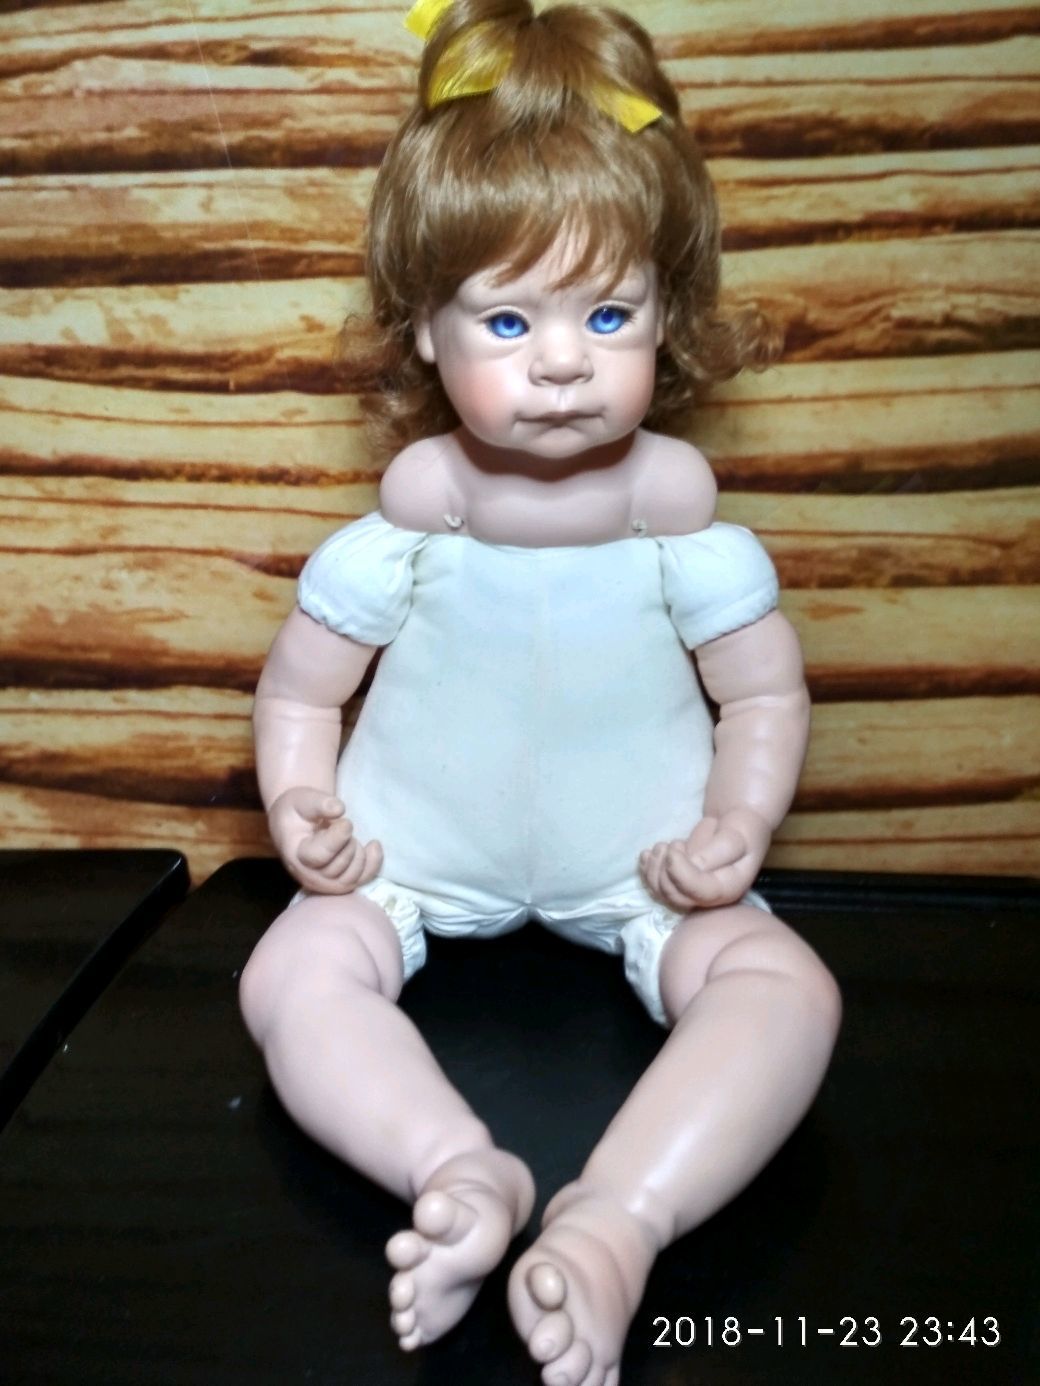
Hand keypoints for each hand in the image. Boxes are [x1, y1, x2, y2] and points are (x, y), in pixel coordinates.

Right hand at [267, 786, 382, 894]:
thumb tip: (339, 809)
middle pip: (338, 866)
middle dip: (348, 843)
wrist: (296, 827)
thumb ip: (319, 803)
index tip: (347, 822)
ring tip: (350, 837)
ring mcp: (326, 884)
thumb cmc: (298, 813)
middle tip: (342, 827)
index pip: (320, 855)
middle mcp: (309, 875)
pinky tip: (374, 844)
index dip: (338, 838)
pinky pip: (363, 880)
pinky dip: (373, 863)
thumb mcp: (302, 800)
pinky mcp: (341, 884)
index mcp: (296, 854)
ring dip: (359, 854)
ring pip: (352, 877)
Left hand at [639, 807, 771, 911]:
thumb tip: (692, 864)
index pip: (699, 892)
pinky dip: (645, 871)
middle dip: (664, 870)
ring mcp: (690, 892)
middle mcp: (708, 897)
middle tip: (669, 844)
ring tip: (661, 846)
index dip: (681, 873)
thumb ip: (715, 852)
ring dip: (653, 869)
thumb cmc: (738, 830)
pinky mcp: (676, 884)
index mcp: (727, 889)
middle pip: (676, 896)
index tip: (674, 848)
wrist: (732, 827)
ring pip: (661, 893)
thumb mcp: (733, 837)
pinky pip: (654, 886)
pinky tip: (646, 855)